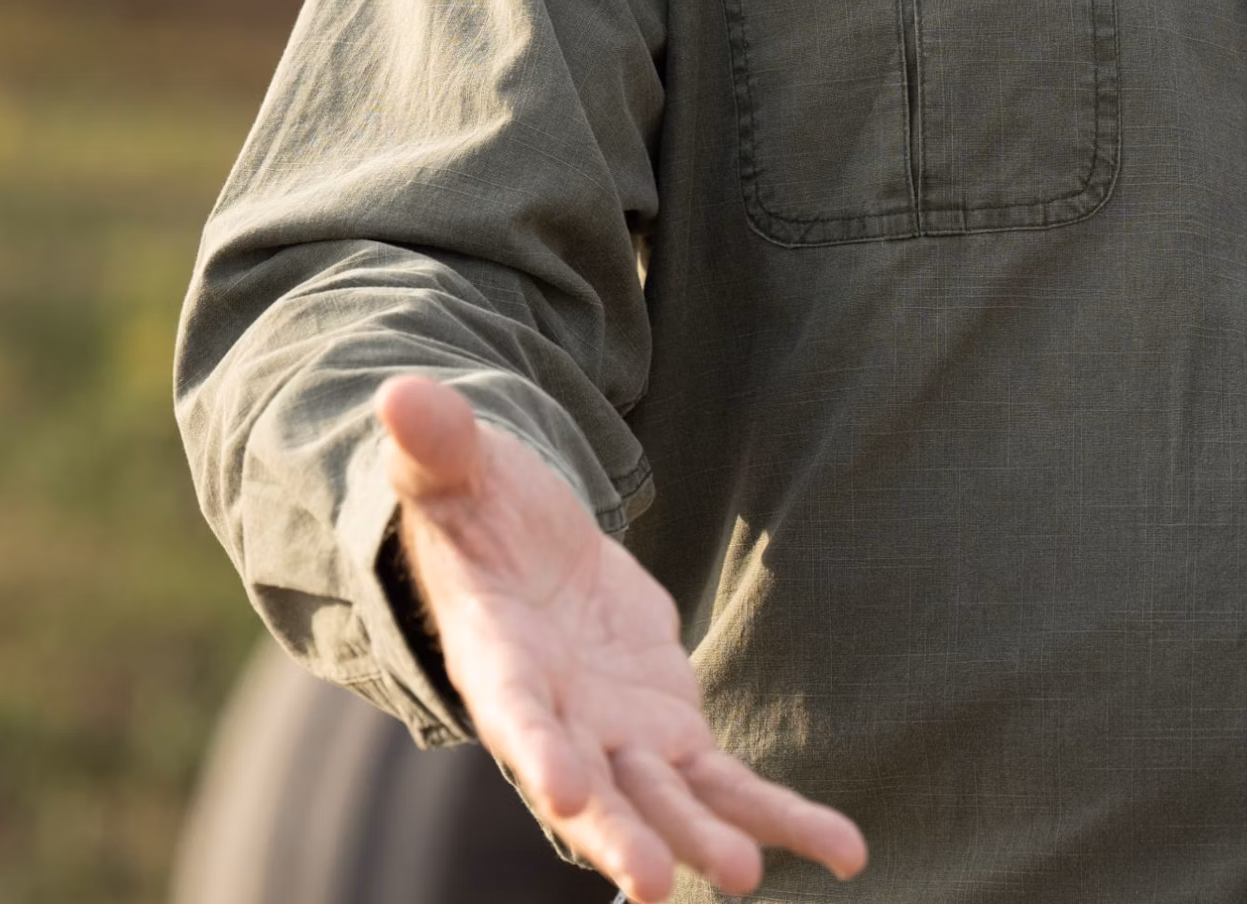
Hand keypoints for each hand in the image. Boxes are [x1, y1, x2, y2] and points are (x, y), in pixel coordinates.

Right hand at [374, 375, 867, 898]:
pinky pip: (730, 785)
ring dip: (701, 838)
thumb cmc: (475, 510)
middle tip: (650, 882)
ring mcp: (617, 737)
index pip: (515, 711)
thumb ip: (434, 446)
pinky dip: (783, 818)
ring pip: (664, 799)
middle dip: (619, 833)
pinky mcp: (672, 733)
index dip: (539, 750)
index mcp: (497, 659)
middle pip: (590, 786)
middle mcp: (556, 720)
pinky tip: (844, 852)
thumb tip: (402, 393)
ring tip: (744, 877)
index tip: (564, 791)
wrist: (520, 555)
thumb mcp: (454, 471)